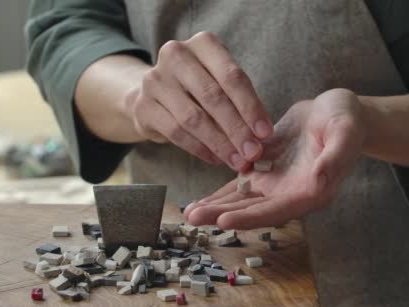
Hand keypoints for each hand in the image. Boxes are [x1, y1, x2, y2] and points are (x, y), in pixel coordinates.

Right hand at [124, 31, 273, 170]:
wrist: (154, 95)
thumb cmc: (197, 88)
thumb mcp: (219, 82)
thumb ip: (239, 102)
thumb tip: (261, 136)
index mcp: (203, 43)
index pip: (232, 76)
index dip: (251, 107)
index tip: (265, 133)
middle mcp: (176, 55)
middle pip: (213, 97)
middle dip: (237, 129)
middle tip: (253, 152)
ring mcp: (156, 80)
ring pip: (193, 118)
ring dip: (219, 144)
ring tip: (237, 160)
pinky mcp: (143, 106)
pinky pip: (176, 132)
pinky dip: (199, 149)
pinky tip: (215, 159)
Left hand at [184, 89, 366, 228]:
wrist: (336, 112)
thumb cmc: (346, 121)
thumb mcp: (345, 133)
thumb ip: (335, 157)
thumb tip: (320, 178)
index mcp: (310, 192)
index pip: (275, 210)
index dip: (249, 217)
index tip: (224, 220)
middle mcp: (289, 194)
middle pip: (251, 209)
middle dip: (221, 215)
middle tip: (192, 217)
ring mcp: (274, 184)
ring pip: (241, 199)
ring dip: (215, 206)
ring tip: (189, 211)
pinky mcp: (263, 170)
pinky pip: (238, 184)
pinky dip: (219, 193)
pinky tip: (199, 199)